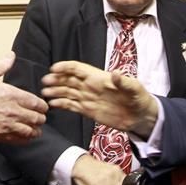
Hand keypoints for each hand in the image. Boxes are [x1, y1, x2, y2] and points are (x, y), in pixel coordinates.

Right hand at [0, 52, 48, 142]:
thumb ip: (2, 64)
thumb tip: (11, 56)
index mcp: (12, 95)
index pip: (37, 103)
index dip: (43, 106)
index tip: (43, 107)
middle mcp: (12, 111)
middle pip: (37, 118)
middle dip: (41, 118)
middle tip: (40, 118)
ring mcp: (6, 125)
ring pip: (30, 131)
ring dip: (35, 130)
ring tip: (36, 129)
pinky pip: (18, 141)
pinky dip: (25, 140)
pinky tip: (25, 138)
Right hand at [41, 61, 157, 138]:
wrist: (141, 117)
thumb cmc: (139, 98)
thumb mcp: (135, 88)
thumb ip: (124, 82)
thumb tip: (116, 74)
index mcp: (98, 77)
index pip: (78, 68)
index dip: (66, 67)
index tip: (53, 69)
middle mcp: (90, 86)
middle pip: (69, 80)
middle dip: (56, 79)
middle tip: (45, 82)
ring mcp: (88, 98)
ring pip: (67, 92)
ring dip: (56, 92)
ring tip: (44, 94)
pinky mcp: (88, 111)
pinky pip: (71, 106)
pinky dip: (61, 105)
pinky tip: (52, 105)